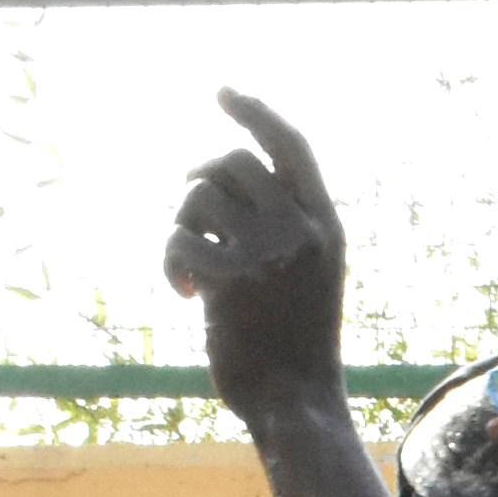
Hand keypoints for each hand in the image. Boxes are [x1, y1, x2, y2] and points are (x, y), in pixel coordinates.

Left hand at [162, 89, 348, 416]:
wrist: (298, 403)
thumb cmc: (296, 343)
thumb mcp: (310, 275)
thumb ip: (283, 226)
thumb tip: (218, 179)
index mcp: (326, 226)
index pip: (290, 146)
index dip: (254, 112)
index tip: (223, 92)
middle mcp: (301, 230)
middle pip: (232, 161)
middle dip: (200, 180)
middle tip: (191, 215)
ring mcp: (267, 253)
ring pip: (198, 196)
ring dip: (182, 226)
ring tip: (190, 266)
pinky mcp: (231, 280)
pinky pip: (178, 239)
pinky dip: (171, 263)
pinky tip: (184, 293)